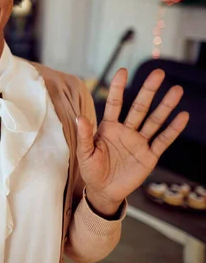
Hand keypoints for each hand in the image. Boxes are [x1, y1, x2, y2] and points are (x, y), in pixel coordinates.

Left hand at [76, 68, 189, 215]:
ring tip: (176, 90)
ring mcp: (139, 142)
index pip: (114, 103)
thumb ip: (85, 136)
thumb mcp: (84, 154)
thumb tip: (80, 118)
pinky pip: (162, 140)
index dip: (118, 87)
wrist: (104, 192)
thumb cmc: (91, 171)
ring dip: (165, 106)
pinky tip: (182, 116)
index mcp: (108, 127)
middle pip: (139, 107)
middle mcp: (126, 131)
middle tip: (158, 73)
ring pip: (154, 120)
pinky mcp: (149, 155)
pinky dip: (172, 129)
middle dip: (148, 91)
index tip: (123, 71)